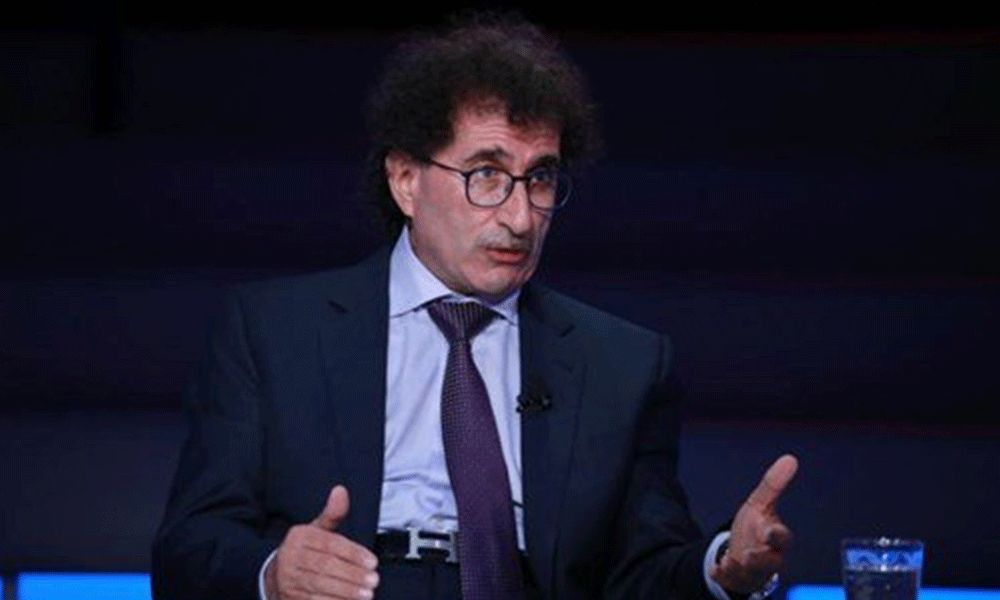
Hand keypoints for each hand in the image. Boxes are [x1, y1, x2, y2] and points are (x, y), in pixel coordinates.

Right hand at [265, 485, 379, 598]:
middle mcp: (290, 557)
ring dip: (346, 591)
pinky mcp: (289, 598)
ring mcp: (288, 579)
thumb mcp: (316, 530)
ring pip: (320, 586)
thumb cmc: (306, 551)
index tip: (373, 562)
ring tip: (367, 594)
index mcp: (299, 537)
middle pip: (325, 566)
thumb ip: (332, 514)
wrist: (274, 577)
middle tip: (374, 580)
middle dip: (352, 574)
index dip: (353, 553)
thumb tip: (341, 490)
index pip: (329, 544)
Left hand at [709, 454, 797, 594]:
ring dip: (739, 567)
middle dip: (760, 559)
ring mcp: (753, 571)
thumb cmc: (757, 528)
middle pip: (770, 562)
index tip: (768, 531)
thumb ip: (773, 485)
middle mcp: (768, 557)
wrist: (744, 555)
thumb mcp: (759, 504)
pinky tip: (715, 570)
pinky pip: (729, 579)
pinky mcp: (736, 578)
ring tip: (732, 561)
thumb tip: (790, 459)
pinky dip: (722, 574)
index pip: (782, 538)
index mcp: (776, 538)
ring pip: (750, 573)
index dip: (777, 535)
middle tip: (747, 555)